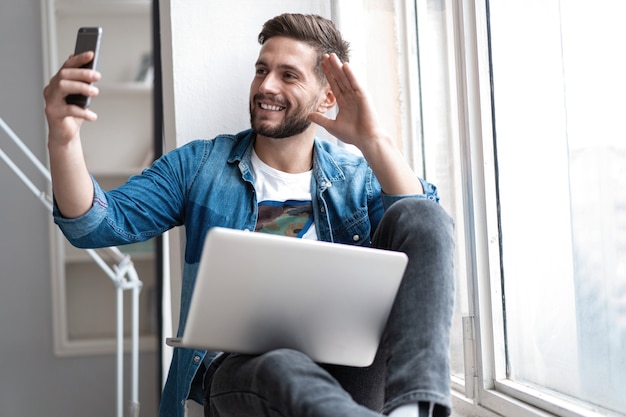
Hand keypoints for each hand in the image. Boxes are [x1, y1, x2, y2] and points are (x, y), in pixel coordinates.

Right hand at [43, 51, 100, 144]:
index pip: (67, 66)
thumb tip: (91, 71)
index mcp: (58, 82)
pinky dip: (83, 112)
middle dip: (82, 73)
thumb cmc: (73, 114)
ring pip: (63, 87)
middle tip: (97, 76)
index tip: (91, 54)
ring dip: (81, 87)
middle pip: (64, 75)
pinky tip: (92, 115)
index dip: (78, 59)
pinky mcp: (53, 113)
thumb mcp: (80, 97)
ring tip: (95, 91)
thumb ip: (82, 84)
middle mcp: (52, 89)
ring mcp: (51, 100)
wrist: (65, 134)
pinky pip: (69, 109)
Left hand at [309, 53, 422, 194]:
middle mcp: (350, 96)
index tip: (321, 65)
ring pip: (346, 78)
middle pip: (339, 78)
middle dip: (332, 67)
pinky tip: (345, 65)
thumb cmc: (352, 135)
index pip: (334, 85)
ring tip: (332, 56)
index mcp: (344, 102)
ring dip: (339, 67)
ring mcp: (357, 95)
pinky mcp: (363, 96)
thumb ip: (321, 119)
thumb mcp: (332, 126)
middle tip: (324, 55)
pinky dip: (350, 74)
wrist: (365, 140)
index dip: (328, 75)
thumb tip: (308, 115)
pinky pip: (355, 83)